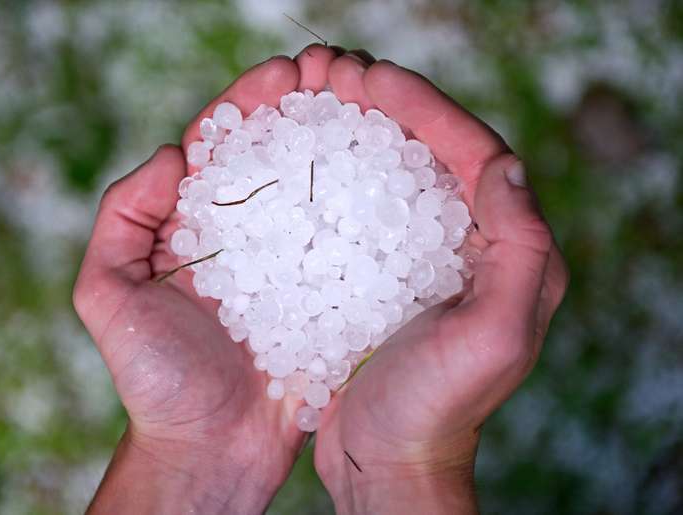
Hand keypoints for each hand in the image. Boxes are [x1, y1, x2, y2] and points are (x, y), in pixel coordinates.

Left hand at [72, 45, 342, 513]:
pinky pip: (353, 246)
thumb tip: (171, 158)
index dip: (249, 105)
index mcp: (195, 227)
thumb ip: (120, 220)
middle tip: (337, 74)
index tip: (282, 74)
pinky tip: (396, 173)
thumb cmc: (155, 378)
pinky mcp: (330, 296)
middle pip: (278, 157)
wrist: (209, 448)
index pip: (222, 148)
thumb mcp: (106, 296)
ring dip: (345, 145)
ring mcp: (294, 264)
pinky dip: (371, 208)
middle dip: (305, 110)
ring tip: (375, 105)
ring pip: (320, 192)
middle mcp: (249, 237)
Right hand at [313, 56, 568, 512]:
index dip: (423, 105)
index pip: (471, 152)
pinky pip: (361, 203)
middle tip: (333, 73)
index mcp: (507, 250)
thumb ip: (521, 250)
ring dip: (355, 127)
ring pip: (392, 169)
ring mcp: (420, 255)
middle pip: (431, 150)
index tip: (369, 77)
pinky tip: (300, 158)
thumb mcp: (493, 339)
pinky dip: (334, 172)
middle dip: (385, 104)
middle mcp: (469, 243)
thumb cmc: (437, 409)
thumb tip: (506, 166)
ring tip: (312, 99)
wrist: (388, 460)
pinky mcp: (380, 272)